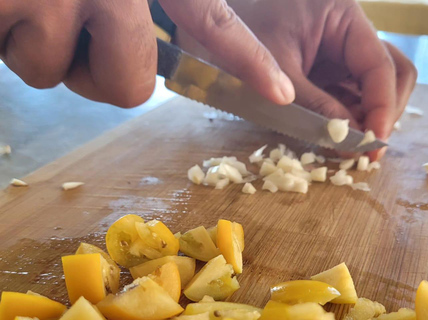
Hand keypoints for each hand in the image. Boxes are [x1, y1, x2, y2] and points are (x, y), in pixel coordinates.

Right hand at [0, 0, 293, 107]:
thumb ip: (133, 8)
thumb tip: (141, 68)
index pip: (210, 18)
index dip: (248, 59)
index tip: (280, 94)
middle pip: (131, 87)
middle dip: (100, 74)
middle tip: (70, 30)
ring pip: (61, 75)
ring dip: (42, 48)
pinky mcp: (9, 3)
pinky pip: (25, 67)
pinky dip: (6, 42)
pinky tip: (3, 4)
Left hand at [175, 0, 416, 159]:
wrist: (207, 31)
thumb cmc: (235, 37)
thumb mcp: (277, 72)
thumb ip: (315, 106)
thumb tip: (350, 142)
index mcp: (341, 15)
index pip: (380, 63)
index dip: (382, 106)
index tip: (373, 142)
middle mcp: (348, 31)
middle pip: (390, 72)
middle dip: (382, 111)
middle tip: (367, 150)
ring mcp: (339, 52)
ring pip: (373, 87)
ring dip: (367, 118)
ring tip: (352, 148)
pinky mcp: (327, 70)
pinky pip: (349, 95)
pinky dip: (348, 118)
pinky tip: (337, 139)